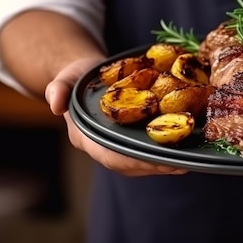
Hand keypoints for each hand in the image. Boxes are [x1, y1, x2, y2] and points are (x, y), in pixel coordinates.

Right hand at [45, 58, 188, 176]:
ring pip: (142, 162)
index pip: (109, 156)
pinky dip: (166, 153)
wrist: (89, 75)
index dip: (131, 161)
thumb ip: (58, 88)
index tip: (153, 161)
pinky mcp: (132, 140)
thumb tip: (54, 104)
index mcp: (85, 137)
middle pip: (130, 164)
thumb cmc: (79, 77)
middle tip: (179, 166)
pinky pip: (149, 151)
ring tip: (188, 162)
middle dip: (155, 167)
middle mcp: (102, 147)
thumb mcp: (66, 77)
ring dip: (165, 165)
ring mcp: (118, 145)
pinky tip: (186, 150)